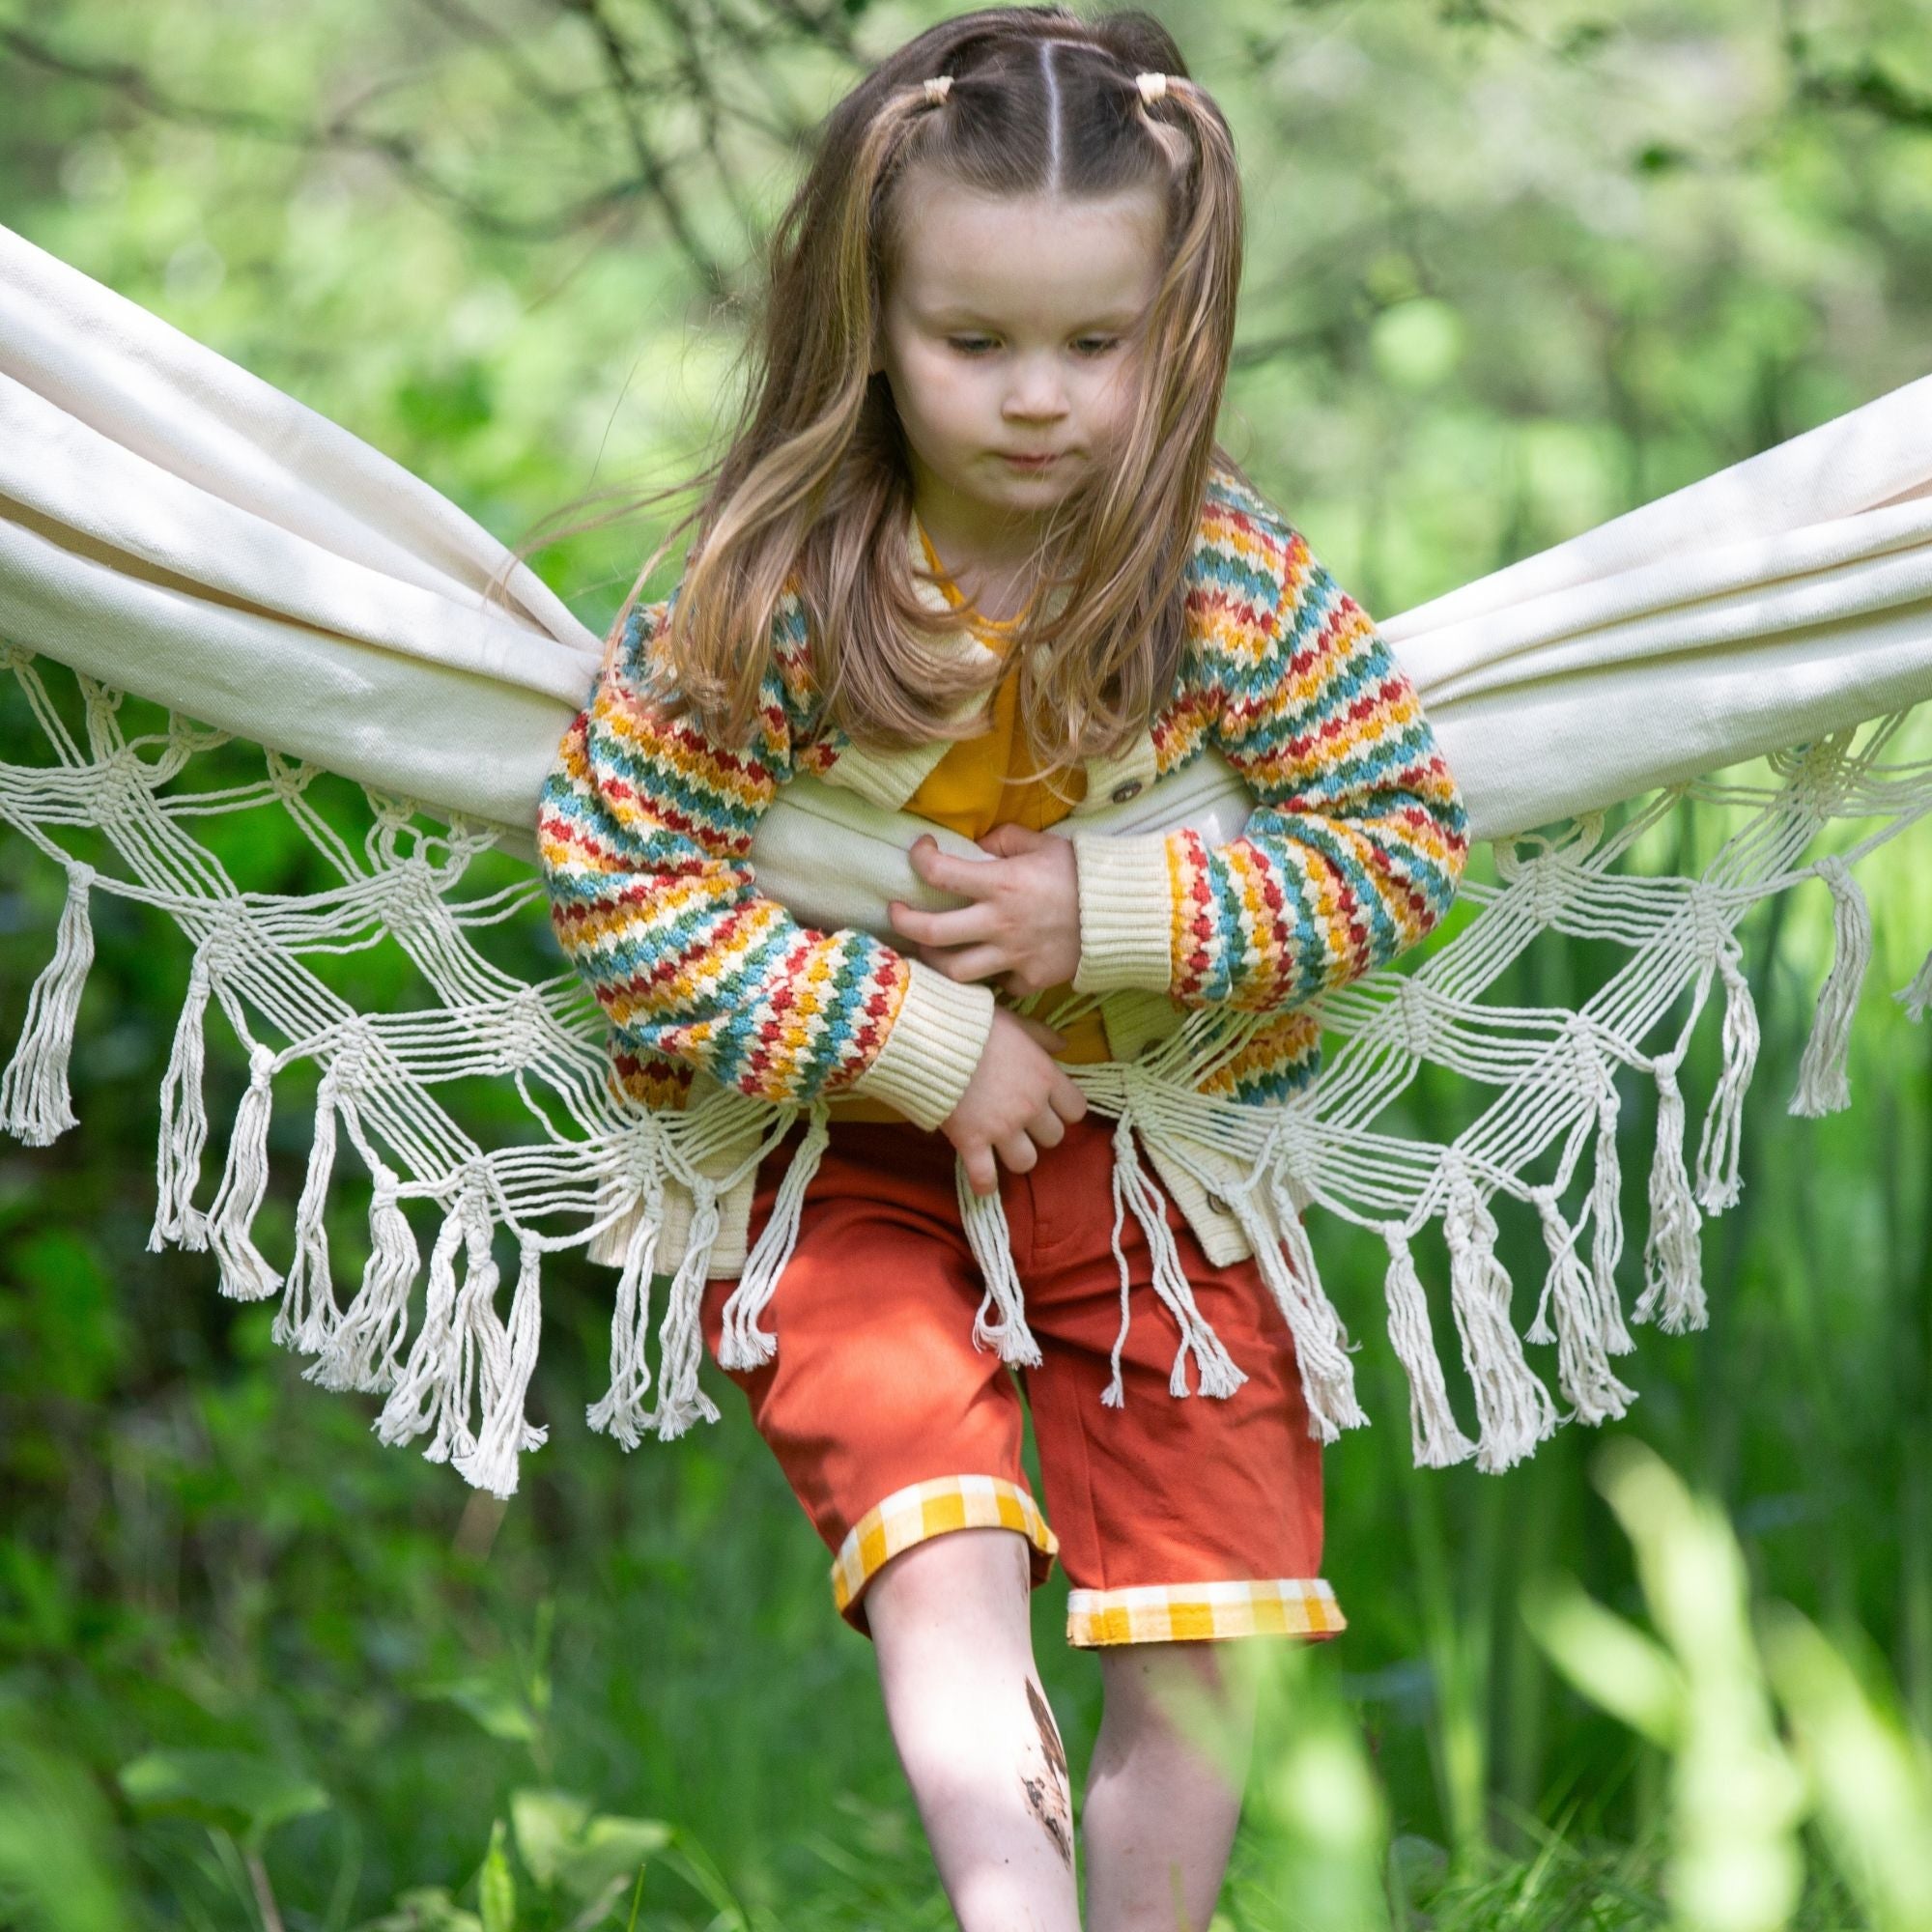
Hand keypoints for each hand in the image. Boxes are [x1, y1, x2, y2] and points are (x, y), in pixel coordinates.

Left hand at [888, 823, 1081, 997]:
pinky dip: (991, 979)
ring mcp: (1014, 956)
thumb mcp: (1043, 844)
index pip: (939, 873)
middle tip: (896, 913)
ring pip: (955, 971)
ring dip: (935, 959)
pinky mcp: (1031, 979)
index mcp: (1001, 882)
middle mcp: (1000, 922)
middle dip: (903, 922)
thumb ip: (1003, 840)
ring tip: (930, 948)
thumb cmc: (1084, 872)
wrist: (1126, 913)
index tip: (920, 851)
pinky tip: (988, 966)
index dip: (920, 858)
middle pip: (931, 932)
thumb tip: (976, 847)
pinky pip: (999, 987)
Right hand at [941, 1008, 1089, 1195]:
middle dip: (1039, 1132)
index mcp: (1045, 1077)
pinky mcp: (972, 1142)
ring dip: (1017, 1156)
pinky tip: (984, 1183)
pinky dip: (985, 1184)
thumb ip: (1042, 1035)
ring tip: (1002, 1147)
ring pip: (1027, 1161)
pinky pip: (985, 1177)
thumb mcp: (1015, 1021)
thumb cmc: (976, 1025)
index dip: (1064, 1110)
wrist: (935, 1037)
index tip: (1049, 1106)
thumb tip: (1063, 1046)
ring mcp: (1002, 1128)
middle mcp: (1030, 1107)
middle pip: (1054, 1138)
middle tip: (1021, 1123)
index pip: (1076, 1109)